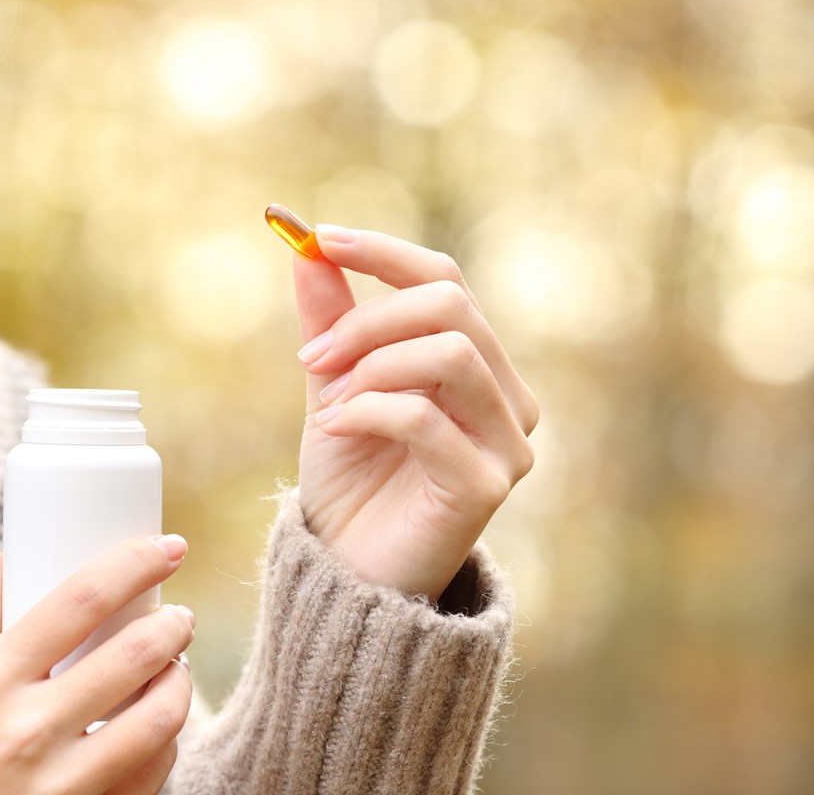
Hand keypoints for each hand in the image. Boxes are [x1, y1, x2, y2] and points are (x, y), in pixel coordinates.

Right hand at [0, 538, 194, 794]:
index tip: (167, 547)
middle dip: (173, 625)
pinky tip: (157, 727)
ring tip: (175, 668)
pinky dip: (166, 743)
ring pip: (159, 719)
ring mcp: (60, 782)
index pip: (79, 601)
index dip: (134, 564)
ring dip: (180, 683)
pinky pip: (151, 775)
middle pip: (134, 655)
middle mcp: (28, 729)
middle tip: (178, 618)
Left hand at [294, 225, 537, 601]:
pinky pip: (425, 416)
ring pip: (450, 353)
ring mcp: (506, 443)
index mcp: (478, 365)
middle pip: (451, 306)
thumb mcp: (334, 387)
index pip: (446, 280)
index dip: (383, 252)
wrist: (350, 575)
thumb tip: (306, 246)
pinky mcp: (486, 485)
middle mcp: (507, 397)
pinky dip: (367, 410)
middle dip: (367, 319)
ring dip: (370, 365)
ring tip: (326, 403)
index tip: (318, 237)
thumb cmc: (351, 483)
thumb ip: (331, 320)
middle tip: (311, 357)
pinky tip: (333, 430)